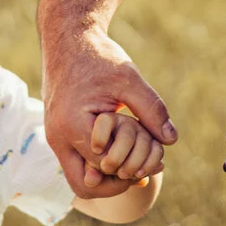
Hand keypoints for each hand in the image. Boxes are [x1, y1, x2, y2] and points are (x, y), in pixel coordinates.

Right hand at [43, 26, 175, 198]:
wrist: (67, 39)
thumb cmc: (97, 57)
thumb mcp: (129, 79)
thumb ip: (151, 110)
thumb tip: (171, 140)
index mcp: (73, 124)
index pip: (106, 166)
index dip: (133, 165)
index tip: (153, 156)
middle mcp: (57, 137)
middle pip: (85, 185)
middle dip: (115, 183)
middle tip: (140, 170)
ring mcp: (54, 137)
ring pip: (78, 178)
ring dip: (105, 176)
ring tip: (133, 161)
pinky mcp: (58, 134)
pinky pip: (77, 163)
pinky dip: (98, 164)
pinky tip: (121, 150)